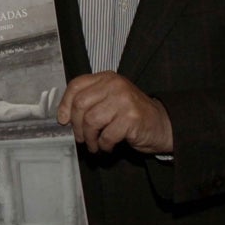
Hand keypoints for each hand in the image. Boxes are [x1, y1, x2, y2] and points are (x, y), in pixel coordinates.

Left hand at [57, 72, 172, 154]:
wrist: (162, 125)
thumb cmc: (131, 115)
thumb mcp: (110, 100)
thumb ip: (90, 101)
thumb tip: (63, 117)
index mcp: (107, 78)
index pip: (76, 85)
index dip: (65, 104)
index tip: (63, 120)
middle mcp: (115, 85)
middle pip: (80, 104)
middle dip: (76, 126)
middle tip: (80, 138)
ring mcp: (124, 100)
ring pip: (91, 121)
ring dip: (89, 138)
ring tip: (94, 145)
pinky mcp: (131, 118)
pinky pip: (107, 135)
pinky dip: (104, 145)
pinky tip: (108, 146)